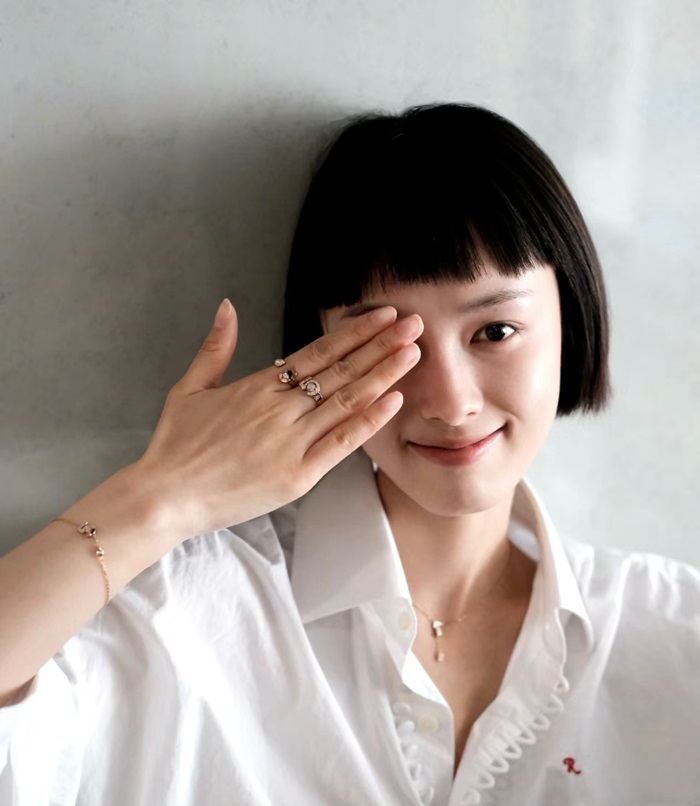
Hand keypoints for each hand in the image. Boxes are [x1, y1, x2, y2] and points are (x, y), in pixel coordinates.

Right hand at [135, 299, 422, 537]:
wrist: (164, 497)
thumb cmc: (176, 445)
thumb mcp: (190, 388)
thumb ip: (215, 347)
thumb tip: (227, 306)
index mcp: (257, 386)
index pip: (318, 352)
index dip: (354, 332)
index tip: (383, 317)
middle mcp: (279, 409)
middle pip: (341, 371)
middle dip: (381, 346)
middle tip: (414, 325)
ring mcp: (290, 443)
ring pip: (346, 402)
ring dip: (383, 375)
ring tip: (413, 353)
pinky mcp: (296, 476)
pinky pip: (340, 444)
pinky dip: (368, 422)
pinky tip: (393, 401)